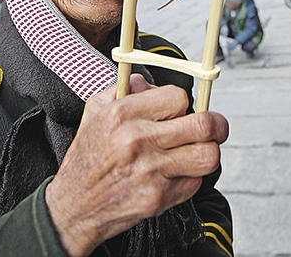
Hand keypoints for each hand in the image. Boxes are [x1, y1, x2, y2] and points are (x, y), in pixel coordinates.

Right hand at [45, 74, 229, 256]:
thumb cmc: (87, 158)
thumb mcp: (95, 112)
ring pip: (208, 156)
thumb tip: (150, 81)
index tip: (182, 111)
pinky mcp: (158, 198)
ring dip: (208, 152)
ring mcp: (150, 171)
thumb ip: (125, 89)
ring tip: (198, 151)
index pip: (179, 97)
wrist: (73, 208)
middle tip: (214, 128)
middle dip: (217, 125)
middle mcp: (137, 141)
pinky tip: (175, 174)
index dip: (184, 103)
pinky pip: (195, 183)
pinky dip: (191, 178)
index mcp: (122, 114)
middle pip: (204, 125)